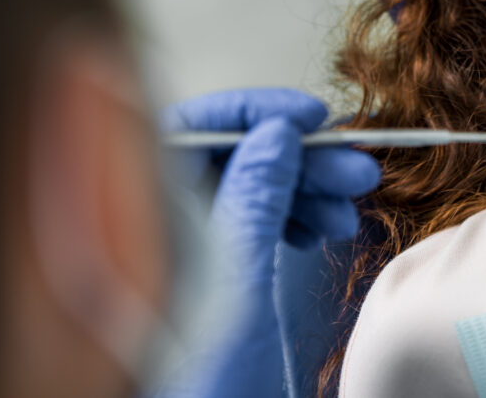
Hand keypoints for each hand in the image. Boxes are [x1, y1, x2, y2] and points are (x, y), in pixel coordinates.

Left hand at [158, 88, 380, 396]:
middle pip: (225, 161)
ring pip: (245, 193)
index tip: (307, 117)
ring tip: (348, 205)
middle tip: (351, 167)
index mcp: (135, 222)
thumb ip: (251, 201)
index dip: (252, 114)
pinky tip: (321, 229)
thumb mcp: (234, 287)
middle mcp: (151, 230)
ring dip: (303, 190)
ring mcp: (179, 253)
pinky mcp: (206, 277)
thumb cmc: (200, 388)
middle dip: (295, 159)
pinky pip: (250, 226)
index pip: (188, 131)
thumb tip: (275, 136)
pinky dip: (290, 220)